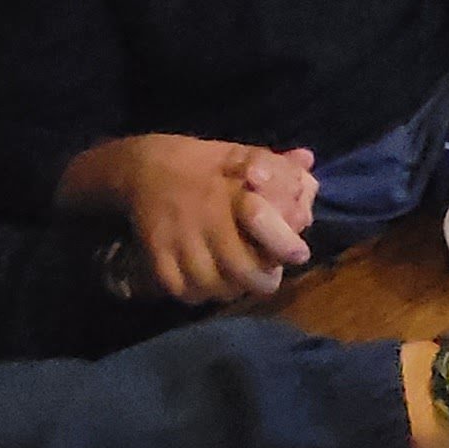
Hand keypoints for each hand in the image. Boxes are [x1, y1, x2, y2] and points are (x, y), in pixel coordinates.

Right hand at [83, 133, 314, 302]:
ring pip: (212, 287)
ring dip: (230, 289)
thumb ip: (275, 163)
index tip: (297, 253)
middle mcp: (204, 219)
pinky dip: (198, 293)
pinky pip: (183, 291)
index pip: (262, 223)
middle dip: (261, 279)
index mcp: (229, 192)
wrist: (141, 168)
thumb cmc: (200, 164)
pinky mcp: (157, 258)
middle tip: (267, 276)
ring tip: (237, 280)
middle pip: (241, 269)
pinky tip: (207, 282)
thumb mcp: (239, 154)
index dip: (285, 246)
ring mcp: (178, 242)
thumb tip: (307, 160)